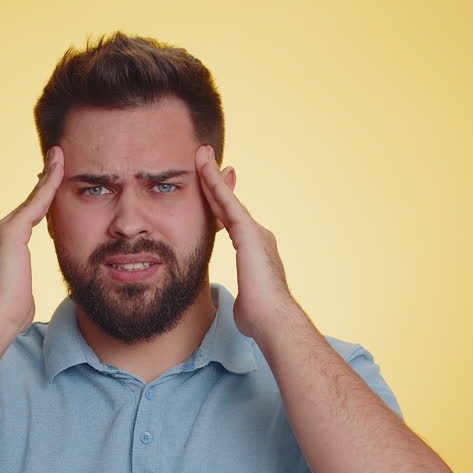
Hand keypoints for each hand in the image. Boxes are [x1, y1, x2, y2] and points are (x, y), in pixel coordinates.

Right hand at [0, 146, 62, 335]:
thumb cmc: (10, 312)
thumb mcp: (20, 291)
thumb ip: (22, 279)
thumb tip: (24, 292)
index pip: (25, 217)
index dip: (39, 200)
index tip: (49, 184)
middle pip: (28, 203)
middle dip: (45, 182)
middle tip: (58, 158)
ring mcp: (1, 228)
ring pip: (34, 199)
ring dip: (49, 175)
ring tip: (61, 155)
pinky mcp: (11, 230)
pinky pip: (37, 201)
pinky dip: (50, 183)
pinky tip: (60, 166)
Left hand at [195, 145, 294, 341]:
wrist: (273, 319)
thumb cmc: (260, 318)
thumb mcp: (248, 302)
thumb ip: (245, 296)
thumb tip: (245, 306)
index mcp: (255, 251)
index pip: (231, 222)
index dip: (219, 204)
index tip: (209, 190)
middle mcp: (258, 236)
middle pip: (229, 204)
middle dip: (216, 182)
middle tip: (204, 158)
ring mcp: (254, 232)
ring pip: (226, 197)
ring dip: (212, 174)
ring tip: (200, 154)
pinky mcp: (248, 232)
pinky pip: (226, 201)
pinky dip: (214, 182)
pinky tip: (203, 167)